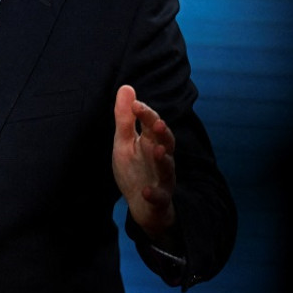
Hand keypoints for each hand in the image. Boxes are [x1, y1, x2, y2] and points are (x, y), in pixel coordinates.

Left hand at [112, 84, 176, 239]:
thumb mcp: (124, 142)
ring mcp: (162, 178)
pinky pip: (160, 196)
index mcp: (151, 141)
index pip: (152, 124)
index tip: (135, 104)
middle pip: (165, 142)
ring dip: (164, 159)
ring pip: (167, 167)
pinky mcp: (160, 198)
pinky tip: (146, 191)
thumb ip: (125, 118)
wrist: (142, 205)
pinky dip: (154, 194)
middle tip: (158, 123)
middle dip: (163, 133)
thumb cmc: (134, 169)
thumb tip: (126, 87)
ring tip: (158, 151)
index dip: (146, 114)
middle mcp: (160, 157)